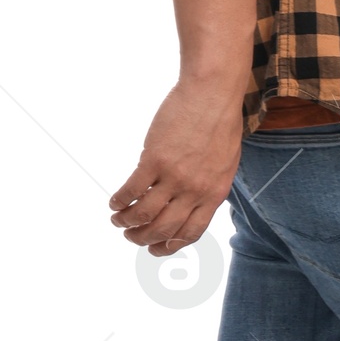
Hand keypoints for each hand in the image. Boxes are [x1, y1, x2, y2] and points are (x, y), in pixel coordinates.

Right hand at [108, 80, 243, 254]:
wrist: (213, 93)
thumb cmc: (221, 123)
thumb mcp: (225, 163)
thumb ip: (209, 186)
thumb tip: (190, 203)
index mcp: (215, 193)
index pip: (189, 232)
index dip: (169, 245)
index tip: (154, 248)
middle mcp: (194, 190)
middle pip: (163, 229)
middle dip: (142, 238)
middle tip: (130, 235)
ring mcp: (174, 176)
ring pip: (143, 214)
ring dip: (126, 222)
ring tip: (117, 219)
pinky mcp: (154, 159)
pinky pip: (131, 190)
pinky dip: (119, 201)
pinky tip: (114, 202)